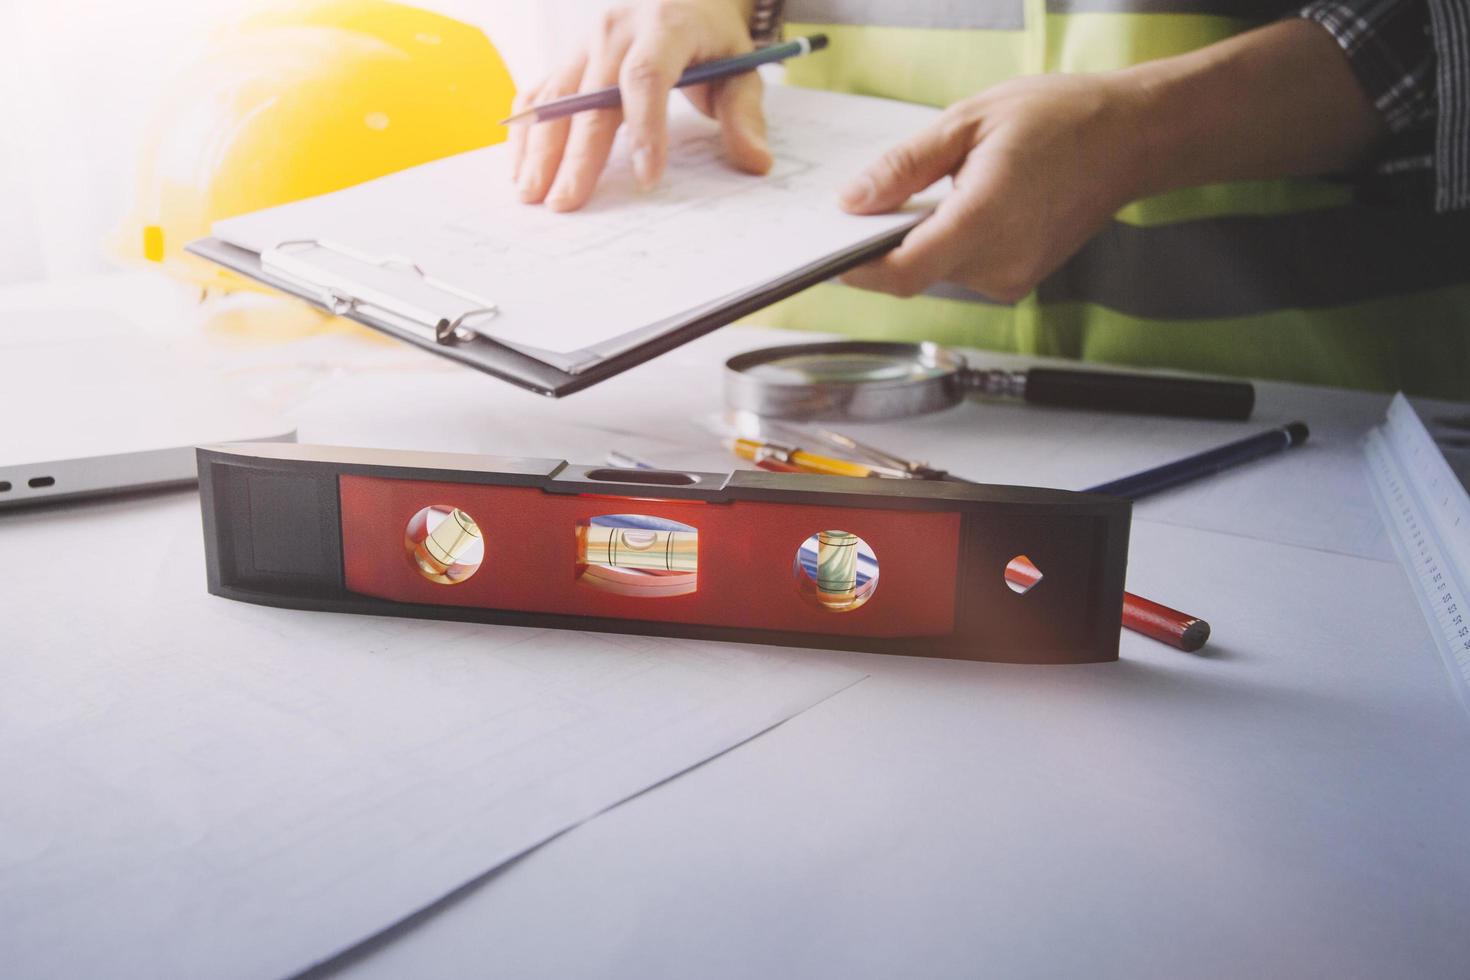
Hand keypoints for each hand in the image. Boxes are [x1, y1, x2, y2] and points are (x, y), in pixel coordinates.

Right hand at [511, 0, 771, 211]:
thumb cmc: (713, 40)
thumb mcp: (742, 69)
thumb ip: (746, 115)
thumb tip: (756, 162)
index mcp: (665, 25)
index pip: (647, 79)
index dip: (645, 129)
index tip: (646, 178)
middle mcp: (616, 29)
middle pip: (590, 98)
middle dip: (578, 156)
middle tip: (566, 203)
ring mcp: (585, 42)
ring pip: (554, 98)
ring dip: (539, 148)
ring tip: (531, 194)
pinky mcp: (568, 56)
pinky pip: (539, 92)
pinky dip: (526, 131)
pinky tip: (521, 167)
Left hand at [837, 73, 1151, 302]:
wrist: (1129, 138)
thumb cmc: (1058, 119)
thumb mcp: (967, 122)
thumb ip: (904, 166)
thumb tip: (852, 201)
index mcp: (984, 221)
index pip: (903, 273)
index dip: (859, 269)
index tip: (832, 250)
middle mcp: (1000, 263)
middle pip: (915, 273)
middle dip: (889, 242)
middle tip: (885, 197)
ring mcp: (1012, 278)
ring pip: (938, 272)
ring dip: (924, 240)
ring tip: (947, 189)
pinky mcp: (1019, 280)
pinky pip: (964, 270)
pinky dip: (951, 244)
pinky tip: (970, 205)